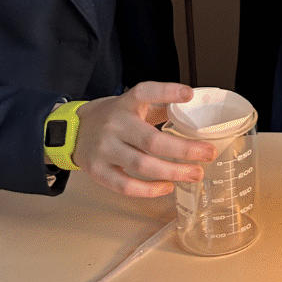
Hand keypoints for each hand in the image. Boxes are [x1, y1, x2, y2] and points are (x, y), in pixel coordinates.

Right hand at [73, 83, 215, 197]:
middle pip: (152, 140)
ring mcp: (104, 149)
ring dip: (173, 172)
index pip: (145, 92)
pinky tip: (168, 187)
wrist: (74, 131)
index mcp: (126, 103)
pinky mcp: (98, 170)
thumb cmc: (113, 117)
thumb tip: (195, 108)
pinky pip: (125, 185)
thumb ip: (160, 104)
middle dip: (184, 150)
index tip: (189, 95)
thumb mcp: (133, 103)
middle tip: (208, 154)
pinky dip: (149, 190)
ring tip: (195, 174)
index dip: (167, 92)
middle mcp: (115, 124)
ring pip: (142, 165)